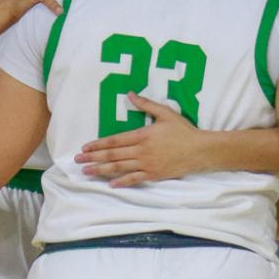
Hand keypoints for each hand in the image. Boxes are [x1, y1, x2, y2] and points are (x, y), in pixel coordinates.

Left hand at [75, 92, 205, 184]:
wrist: (200, 150)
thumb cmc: (183, 131)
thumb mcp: (165, 113)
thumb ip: (146, 104)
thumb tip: (130, 94)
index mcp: (142, 135)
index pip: (115, 140)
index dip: (98, 144)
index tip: (85, 147)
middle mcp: (142, 151)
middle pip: (113, 155)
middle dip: (93, 158)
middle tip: (78, 160)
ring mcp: (147, 164)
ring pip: (119, 168)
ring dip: (101, 170)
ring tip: (87, 172)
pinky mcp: (154, 175)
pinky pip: (135, 179)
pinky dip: (122, 182)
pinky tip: (110, 184)